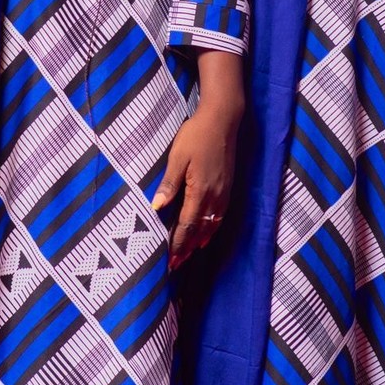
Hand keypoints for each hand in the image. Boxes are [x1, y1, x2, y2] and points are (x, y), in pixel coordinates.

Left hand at [152, 102, 237, 269]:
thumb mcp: (177, 157)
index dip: (178, 243)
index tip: (170, 259)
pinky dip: (212, 227)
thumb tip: (156, 208)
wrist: (223, 120)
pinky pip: (220, 214)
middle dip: (187, 248)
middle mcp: (214, 196)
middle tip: (176, 264)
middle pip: (200, 229)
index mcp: (200, 191)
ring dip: (200, 240)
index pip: (187, 225)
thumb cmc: (196, 135)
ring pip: (212, 224)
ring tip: (189, 253)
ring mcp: (224, 192)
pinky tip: (208, 232)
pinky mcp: (227, 186)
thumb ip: (169, 184)